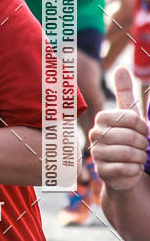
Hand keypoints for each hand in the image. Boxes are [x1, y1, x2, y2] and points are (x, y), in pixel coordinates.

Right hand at [89, 67, 148, 190]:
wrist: (126, 168)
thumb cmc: (129, 139)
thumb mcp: (129, 115)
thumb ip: (124, 92)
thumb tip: (121, 68)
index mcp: (102, 119)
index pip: (126, 117)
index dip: (141, 125)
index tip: (144, 130)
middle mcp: (95, 135)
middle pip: (128, 137)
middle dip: (142, 143)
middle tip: (143, 146)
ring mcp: (97, 154)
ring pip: (127, 153)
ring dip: (140, 156)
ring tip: (139, 157)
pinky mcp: (102, 172)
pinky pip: (125, 169)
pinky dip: (135, 169)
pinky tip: (134, 168)